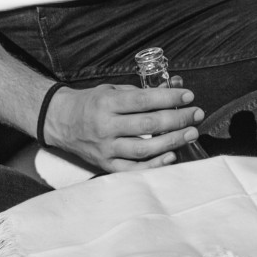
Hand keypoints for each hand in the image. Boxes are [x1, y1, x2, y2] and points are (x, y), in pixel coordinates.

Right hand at [44, 83, 205, 171]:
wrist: (59, 122)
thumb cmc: (91, 103)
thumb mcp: (112, 90)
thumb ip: (141, 91)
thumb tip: (174, 86)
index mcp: (107, 103)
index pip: (143, 100)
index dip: (168, 97)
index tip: (189, 95)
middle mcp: (106, 126)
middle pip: (147, 124)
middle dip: (177, 119)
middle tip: (197, 114)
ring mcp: (105, 148)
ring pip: (143, 148)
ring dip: (171, 141)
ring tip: (191, 134)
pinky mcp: (105, 164)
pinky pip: (132, 169)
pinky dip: (153, 165)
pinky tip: (171, 156)